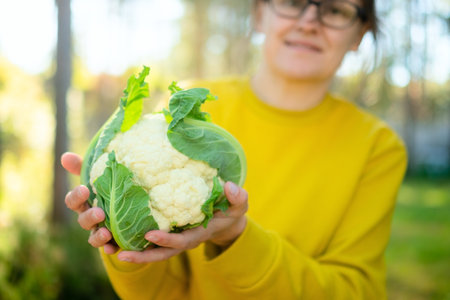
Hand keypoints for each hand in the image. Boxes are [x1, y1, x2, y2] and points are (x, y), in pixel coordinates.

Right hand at [61, 152, 118, 254]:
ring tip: (107, 233)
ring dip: (98, 236)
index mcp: (84, 202)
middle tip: (100, 213)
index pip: (73, 200)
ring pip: (93, 237)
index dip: (77, 196)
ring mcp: (100, 231)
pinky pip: (109, 248)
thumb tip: (65, 156)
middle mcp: (89, 218)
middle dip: (89, 217)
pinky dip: (110, 248)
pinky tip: (114, 248)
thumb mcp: (99, 176)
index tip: (85, 189)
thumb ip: (83, 167)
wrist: (130, 206)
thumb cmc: (109, 188)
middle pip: (83, 220)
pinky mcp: (113, 241)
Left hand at [117, 182, 248, 263]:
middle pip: (161, 253)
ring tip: (110, 249)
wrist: (227, 219)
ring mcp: (176, 238)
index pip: (181, 241)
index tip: (150, 235)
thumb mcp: (239, 204)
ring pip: (153, 250)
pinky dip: (134, 241)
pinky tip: (116, 235)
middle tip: (121, 253)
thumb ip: (237, 197)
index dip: (166, 240)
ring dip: (134, 251)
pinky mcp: (169, 232)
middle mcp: (184, 240)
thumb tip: (230, 187)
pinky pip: (150, 241)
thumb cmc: (232, 209)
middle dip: (143, 255)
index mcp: (199, 234)